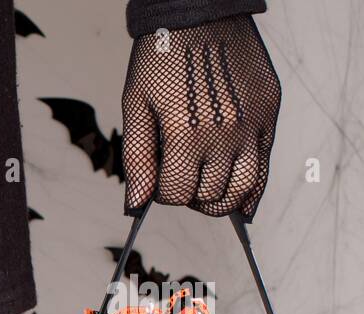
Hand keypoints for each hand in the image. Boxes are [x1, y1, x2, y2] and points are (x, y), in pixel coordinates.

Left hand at [122, 14, 280, 220]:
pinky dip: (251, 190)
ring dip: (219, 199)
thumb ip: (137, 159)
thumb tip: (135, 204)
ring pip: (240, 191)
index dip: (162, 194)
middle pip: (208, 197)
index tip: (158, 181)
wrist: (201, 12)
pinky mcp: (270, 114)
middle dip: (189, 197)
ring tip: (204, 186)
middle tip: (180, 179)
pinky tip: (238, 197)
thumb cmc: (161, 58)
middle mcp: (224, 132)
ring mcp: (252, 125)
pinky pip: (265, 168)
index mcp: (186, 132)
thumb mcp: (135, 106)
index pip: (176, 194)